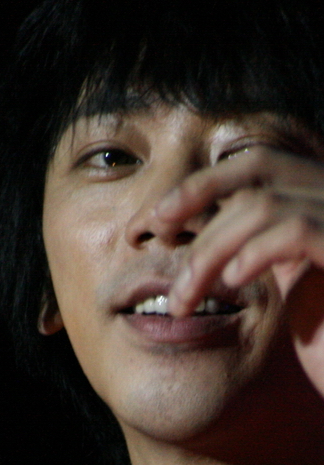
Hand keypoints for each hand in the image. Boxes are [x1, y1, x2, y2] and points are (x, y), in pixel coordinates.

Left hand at [157, 146, 323, 397]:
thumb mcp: (286, 280)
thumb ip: (252, 246)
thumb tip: (185, 228)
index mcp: (320, 197)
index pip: (257, 164)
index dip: (202, 183)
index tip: (158, 216)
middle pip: (256, 175)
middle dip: (196, 208)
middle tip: (157, 248)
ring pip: (263, 206)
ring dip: (209, 251)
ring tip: (183, 300)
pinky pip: (295, 231)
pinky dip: (254, 252)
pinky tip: (232, 282)